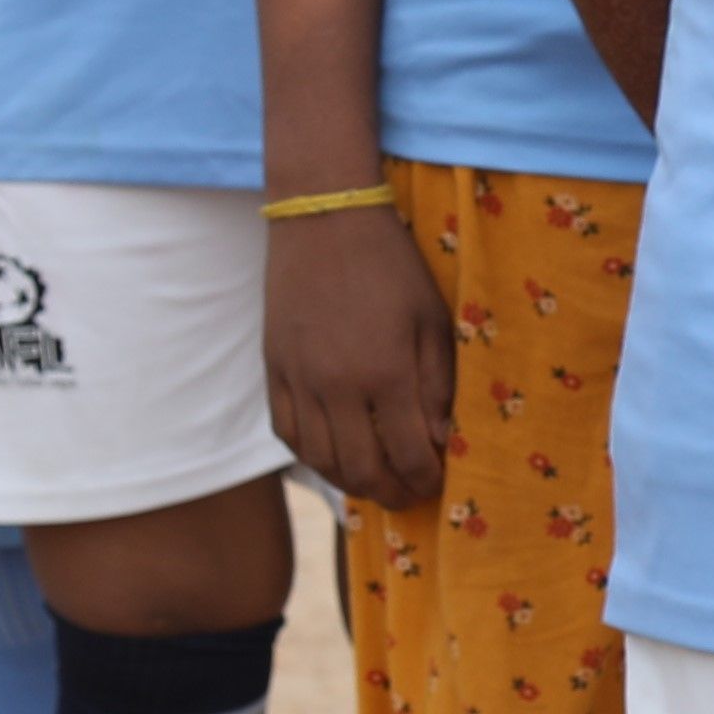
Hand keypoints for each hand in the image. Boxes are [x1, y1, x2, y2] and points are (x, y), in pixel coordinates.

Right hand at [263, 198, 455, 514]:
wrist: (324, 218)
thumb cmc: (391, 264)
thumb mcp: (431, 318)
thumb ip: (437, 384)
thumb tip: (439, 440)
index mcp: (385, 372)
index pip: (408, 454)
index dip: (426, 478)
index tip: (439, 482)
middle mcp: (337, 386)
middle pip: (363, 468)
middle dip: (392, 492)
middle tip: (410, 495)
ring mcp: (299, 380)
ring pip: (322, 459)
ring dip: (351, 482)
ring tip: (376, 483)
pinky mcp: (274, 369)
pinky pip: (287, 432)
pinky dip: (312, 456)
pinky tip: (332, 457)